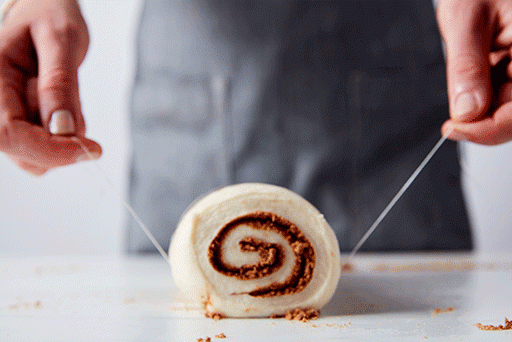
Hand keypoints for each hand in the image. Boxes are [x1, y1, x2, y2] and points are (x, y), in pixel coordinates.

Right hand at [0, 0, 100, 174]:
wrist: (44, 11)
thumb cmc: (49, 15)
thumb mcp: (61, 39)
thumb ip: (60, 84)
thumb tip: (63, 129)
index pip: (8, 131)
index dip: (50, 149)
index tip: (90, 149)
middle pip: (18, 150)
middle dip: (59, 150)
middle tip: (89, 135)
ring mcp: (2, 113)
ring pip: (30, 156)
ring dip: (62, 144)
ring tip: (69, 103)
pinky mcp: (17, 122)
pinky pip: (39, 148)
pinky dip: (61, 140)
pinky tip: (64, 111)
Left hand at [438, 0, 511, 144]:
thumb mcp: (465, 20)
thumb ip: (467, 66)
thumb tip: (466, 111)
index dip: (490, 128)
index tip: (455, 129)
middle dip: (481, 123)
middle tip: (451, 123)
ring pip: (505, 111)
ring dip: (479, 108)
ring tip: (467, 72)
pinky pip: (500, 100)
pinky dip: (479, 98)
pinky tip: (471, 79)